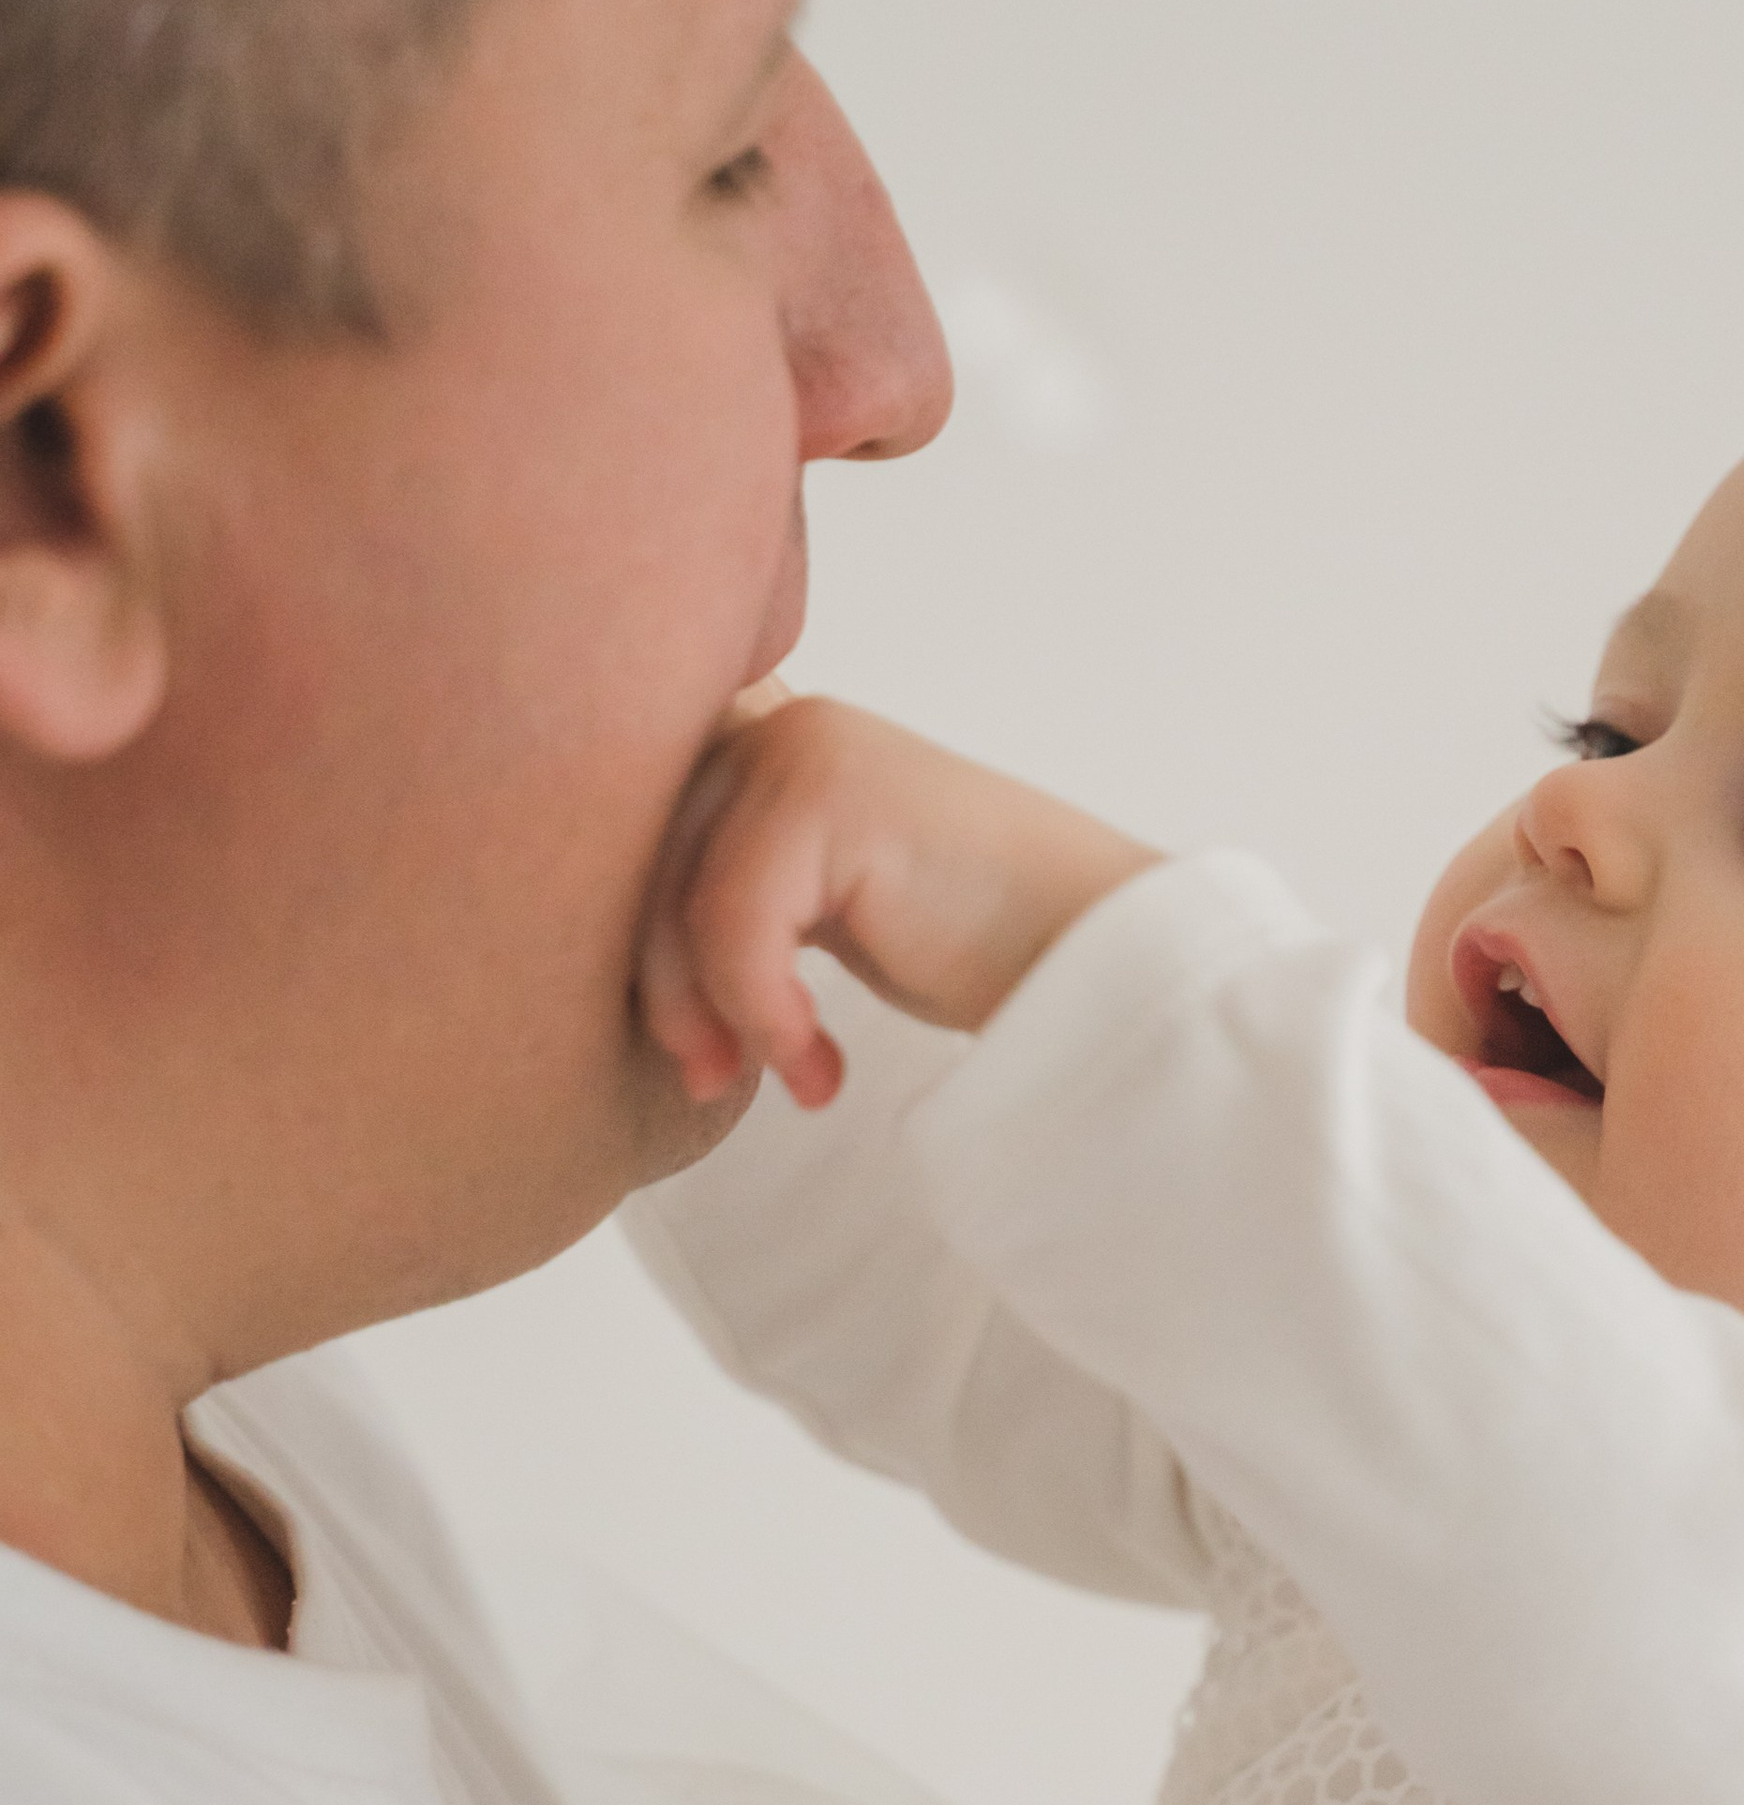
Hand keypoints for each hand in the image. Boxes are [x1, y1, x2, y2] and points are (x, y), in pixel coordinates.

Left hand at [638, 695, 1161, 1107]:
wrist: (1098, 961)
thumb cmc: (971, 946)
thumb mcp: (822, 906)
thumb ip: (729, 885)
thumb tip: (583, 940)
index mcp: (766, 736)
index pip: (629, 843)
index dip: (640, 955)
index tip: (699, 1056)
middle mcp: (779, 720)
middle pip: (635, 869)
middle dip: (663, 994)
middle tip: (713, 1084)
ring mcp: (804, 746)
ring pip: (675, 901)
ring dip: (718, 1016)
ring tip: (789, 1077)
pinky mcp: (831, 792)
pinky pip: (733, 925)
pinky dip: (764, 1014)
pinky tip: (822, 1065)